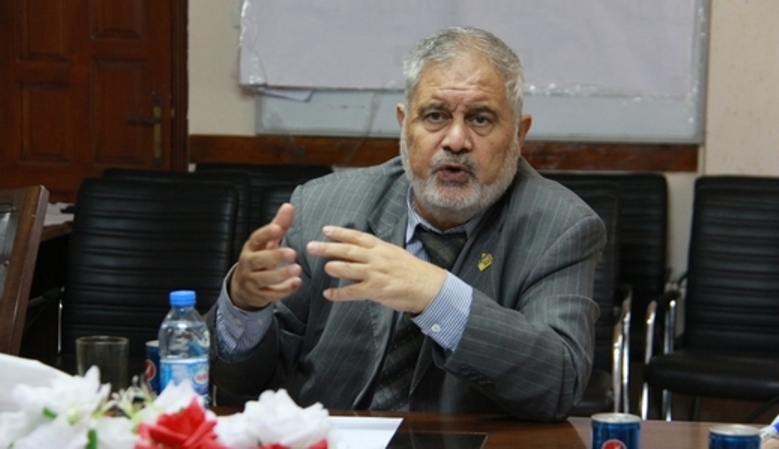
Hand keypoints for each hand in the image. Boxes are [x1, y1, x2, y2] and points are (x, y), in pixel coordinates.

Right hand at [229, 203, 301, 310]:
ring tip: (298, 269)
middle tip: (293, 252)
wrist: (244, 286)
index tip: (279, 228)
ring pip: (264, 279)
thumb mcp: (267, 242)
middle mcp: (249, 263)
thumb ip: (279, 225)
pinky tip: (297, 283)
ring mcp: (252, 281)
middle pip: (258, 260)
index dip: (266, 233)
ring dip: (281, 274)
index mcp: (251, 248)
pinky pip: (271, 294)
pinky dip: (284, 290)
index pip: (256, 238)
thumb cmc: (260, 258)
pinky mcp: (259, 295)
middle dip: (275, 256)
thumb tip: (288, 206)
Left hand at [305, 226, 446, 313]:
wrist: (428, 286)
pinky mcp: (376, 290)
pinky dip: (339, 293)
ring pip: (349, 269)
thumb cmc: (411, 270)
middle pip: (348, 250)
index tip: (325, 230)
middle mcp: (376, 258)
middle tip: (311, 246)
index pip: (357, 237)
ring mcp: (376, 274)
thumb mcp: (394, 254)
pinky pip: (354, 292)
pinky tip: (328, 294)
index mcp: (381, 247)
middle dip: (328, 248)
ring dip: (334, 267)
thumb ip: (375, 252)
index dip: (340, 233)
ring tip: (324, 267)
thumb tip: (356, 251)